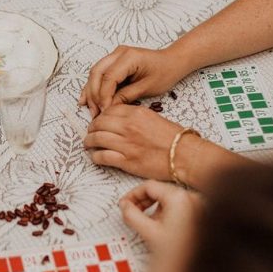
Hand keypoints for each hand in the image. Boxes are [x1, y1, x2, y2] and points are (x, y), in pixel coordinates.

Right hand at [78, 46, 188, 117]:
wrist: (172, 61)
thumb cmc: (165, 72)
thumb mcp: (147, 88)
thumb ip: (126, 96)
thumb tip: (109, 109)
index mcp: (129, 57)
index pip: (109, 77)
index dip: (104, 96)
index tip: (104, 111)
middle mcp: (119, 53)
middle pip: (97, 73)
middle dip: (94, 94)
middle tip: (95, 112)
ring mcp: (115, 55)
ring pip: (95, 73)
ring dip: (91, 91)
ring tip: (90, 109)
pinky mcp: (113, 61)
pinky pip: (99, 73)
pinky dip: (93, 86)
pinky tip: (86, 99)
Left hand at [84, 105, 201, 180]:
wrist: (184, 155)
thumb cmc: (173, 137)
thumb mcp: (153, 117)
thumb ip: (134, 115)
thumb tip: (118, 118)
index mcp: (135, 113)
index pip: (108, 110)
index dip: (99, 116)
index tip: (98, 121)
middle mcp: (128, 126)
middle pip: (98, 123)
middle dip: (91, 128)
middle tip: (90, 132)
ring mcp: (126, 144)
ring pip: (96, 139)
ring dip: (89, 142)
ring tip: (88, 144)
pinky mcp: (126, 161)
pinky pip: (102, 156)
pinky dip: (95, 157)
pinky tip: (95, 157)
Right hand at [119, 180, 201, 247]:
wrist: (196, 269)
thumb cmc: (180, 254)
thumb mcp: (150, 232)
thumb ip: (132, 215)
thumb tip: (124, 206)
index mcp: (179, 198)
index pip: (148, 186)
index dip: (132, 195)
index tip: (124, 204)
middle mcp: (191, 198)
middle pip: (159, 191)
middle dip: (143, 202)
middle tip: (131, 213)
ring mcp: (197, 205)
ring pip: (167, 199)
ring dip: (154, 208)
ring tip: (148, 225)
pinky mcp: (199, 214)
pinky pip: (177, 206)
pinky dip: (166, 213)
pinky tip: (162, 228)